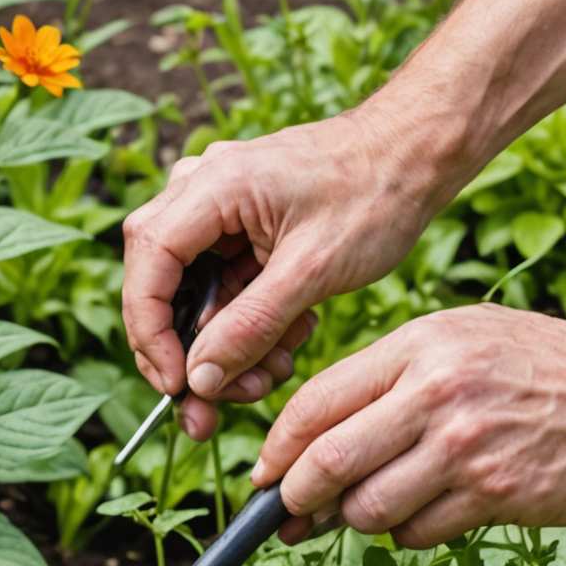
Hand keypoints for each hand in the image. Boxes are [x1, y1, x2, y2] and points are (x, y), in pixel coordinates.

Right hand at [121, 107, 439, 440]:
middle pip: (161, 285)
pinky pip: (225, 288)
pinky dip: (249, 323)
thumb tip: (198, 381)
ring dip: (227, 345)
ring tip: (275, 371)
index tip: (177, 387)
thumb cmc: (374, 194)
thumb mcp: (313, 271)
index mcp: (211, 187)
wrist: (417, 156)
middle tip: (214, 409)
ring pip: (196, 295)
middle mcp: (201, 192)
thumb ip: (250, 326)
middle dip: (191, 353)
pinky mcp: (241, 227)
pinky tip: (288, 340)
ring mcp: (219, 209)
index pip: (148, 268)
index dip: (152, 335)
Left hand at [252, 305, 565, 545]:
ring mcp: (467, 445)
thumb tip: (320, 437)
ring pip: (366, 508)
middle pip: (326, 461)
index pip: (316, 401)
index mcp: (422, 343)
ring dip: (357, 523)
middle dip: (293, 500)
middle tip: (287, 518)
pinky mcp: (497, 494)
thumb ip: (398, 378)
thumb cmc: (558, 372)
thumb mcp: (473, 341)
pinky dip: (409, 535)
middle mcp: (437, 390)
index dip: (278, 448)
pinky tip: (432, 516)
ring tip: (374, 512)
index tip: (265, 475)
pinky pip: (417, 533)